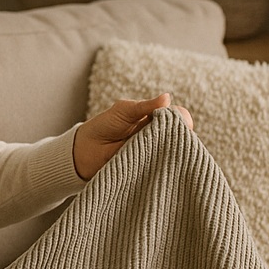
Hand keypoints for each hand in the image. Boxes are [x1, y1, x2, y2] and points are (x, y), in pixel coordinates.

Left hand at [72, 94, 192, 180]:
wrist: (84, 150)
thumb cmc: (104, 126)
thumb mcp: (123, 111)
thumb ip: (144, 107)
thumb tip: (167, 98)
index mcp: (154, 119)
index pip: (178, 117)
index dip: (183, 120)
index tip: (184, 123)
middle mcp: (158, 136)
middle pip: (179, 136)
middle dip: (180, 137)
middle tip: (172, 139)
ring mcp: (154, 153)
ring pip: (173, 153)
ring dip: (171, 153)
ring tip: (162, 152)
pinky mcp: (148, 170)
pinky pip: (161, 170)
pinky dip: (162, 168)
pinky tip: (158, 166)